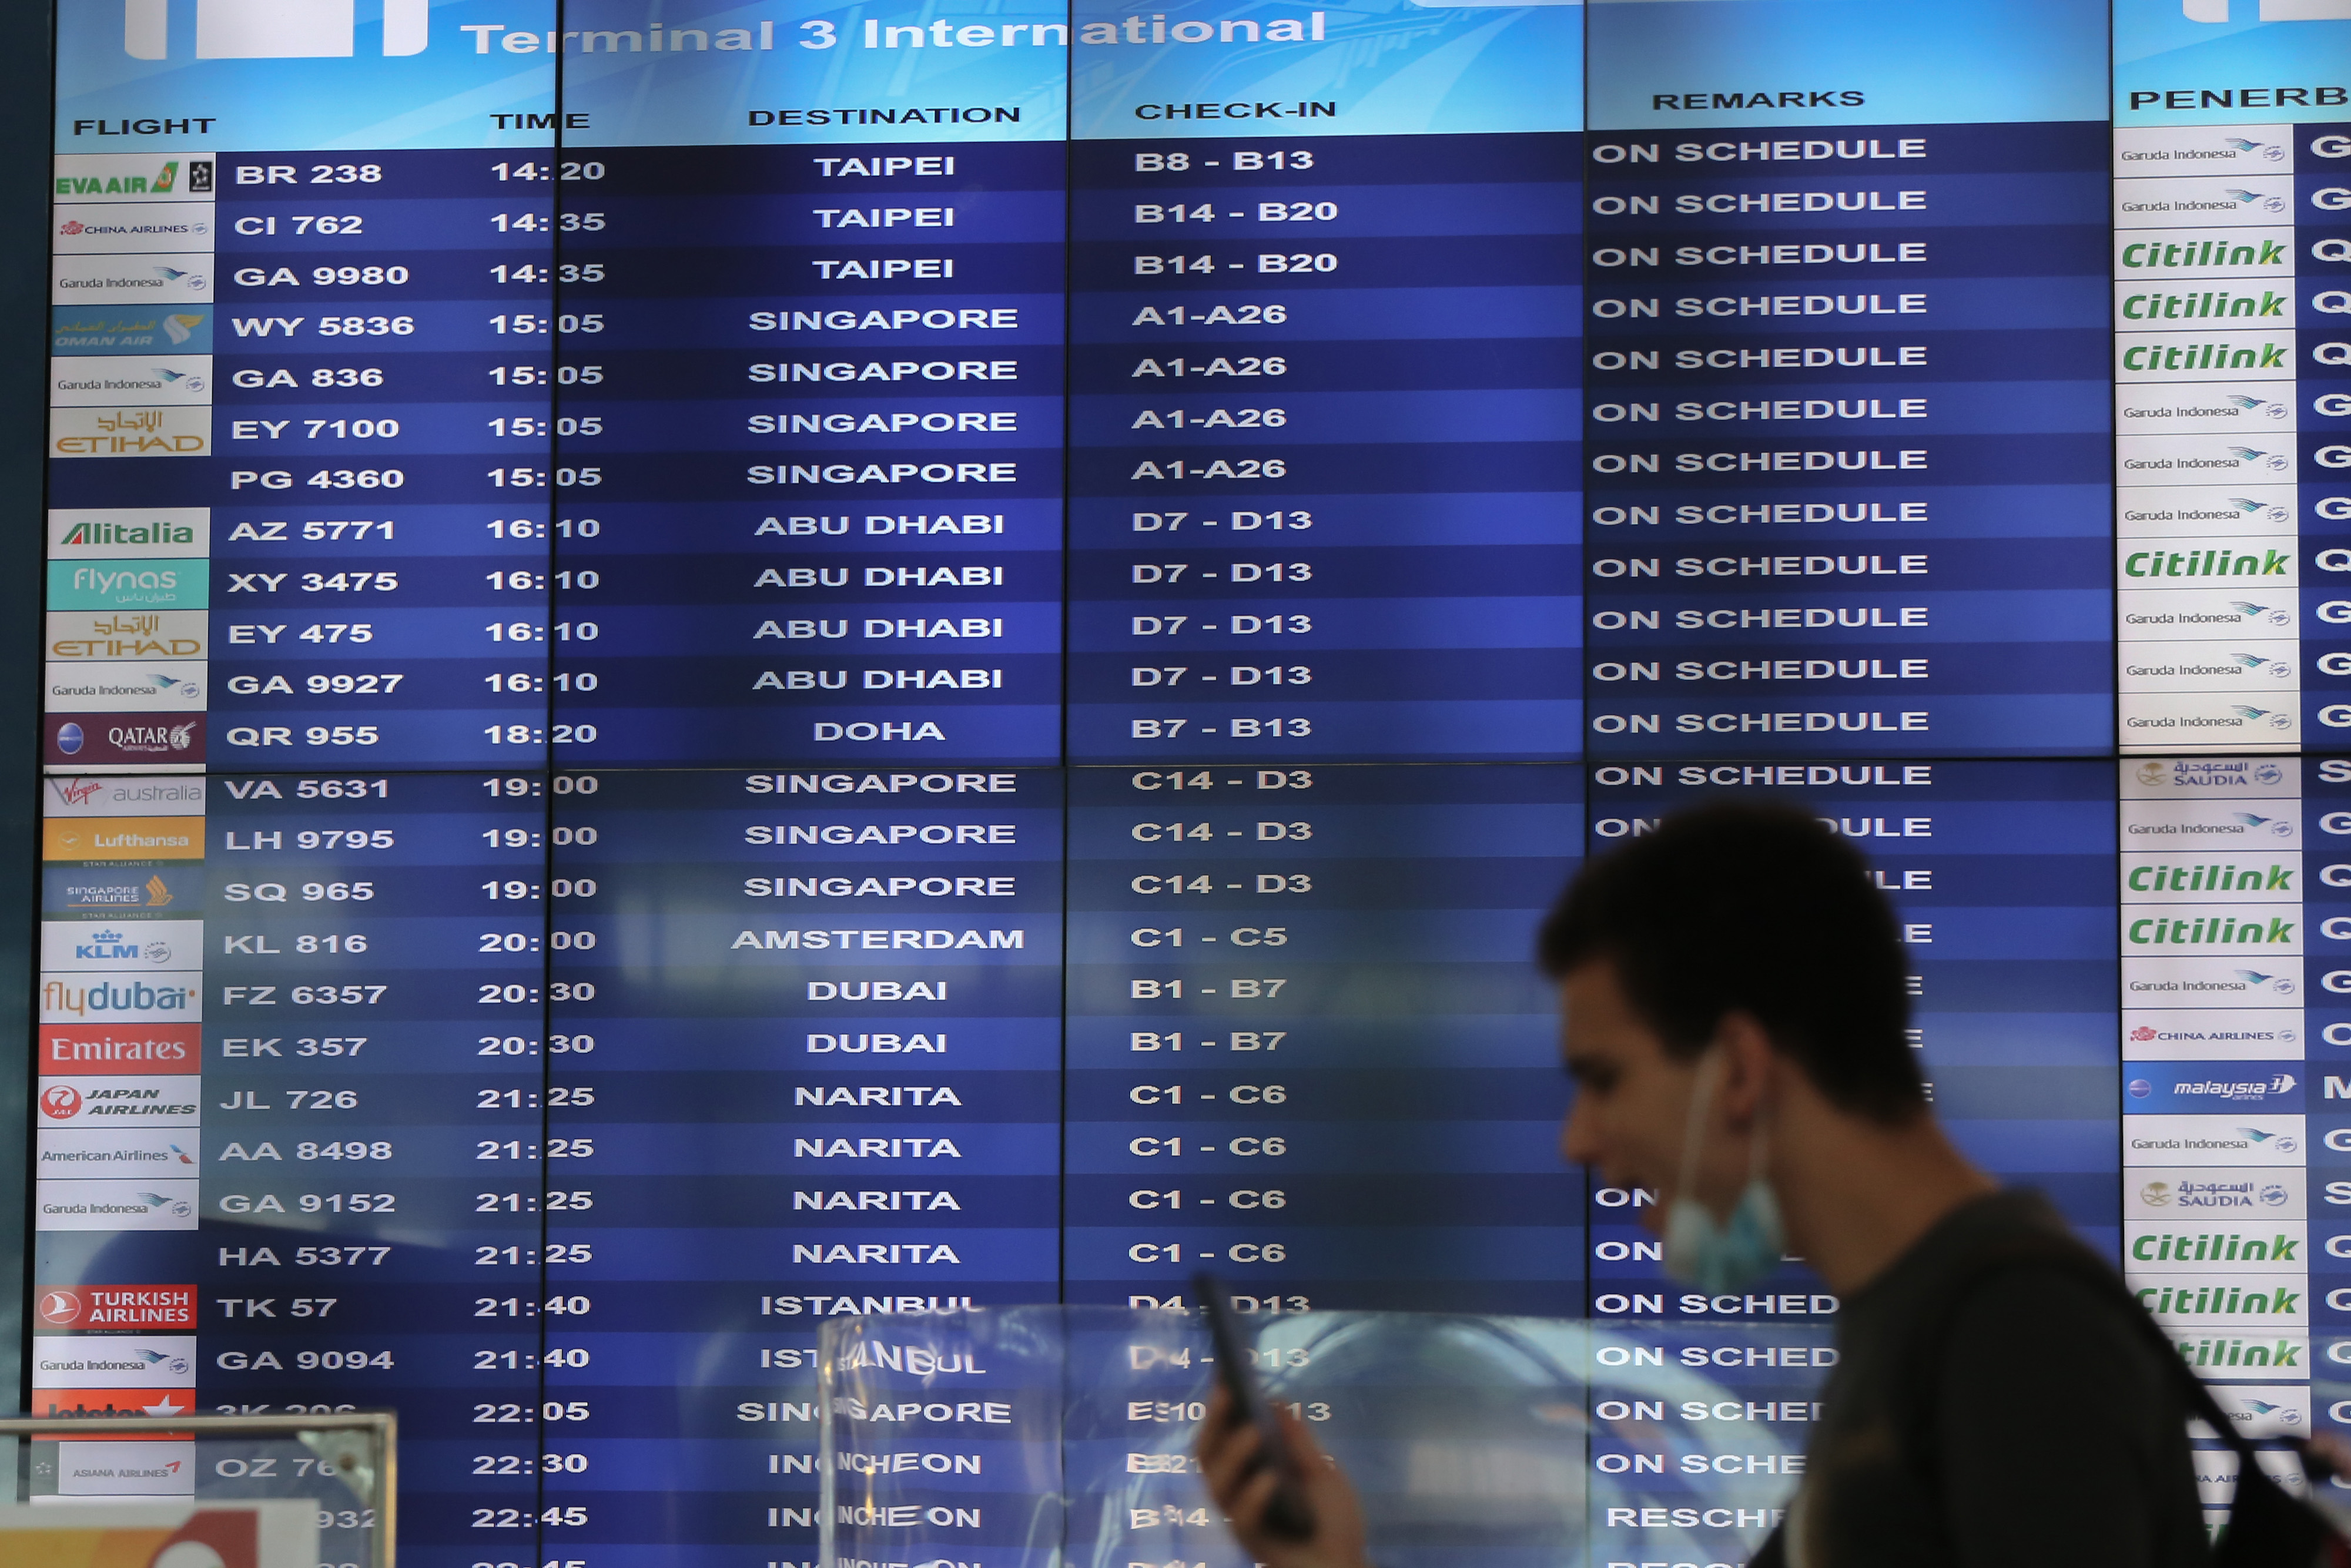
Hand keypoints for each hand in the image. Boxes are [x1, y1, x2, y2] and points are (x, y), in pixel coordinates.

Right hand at [1193, 1384, 1369, 1567]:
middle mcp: (1236, 1490)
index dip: (1219, 1405)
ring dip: (1233, 1454)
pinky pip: (1242, 1518)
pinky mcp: (1251, 1541)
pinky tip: (1271, 1479)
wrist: (1346, 1564)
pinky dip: (1254, 1496)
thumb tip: (1277, 1399)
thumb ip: (1298, 1441)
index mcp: (1248, 1469)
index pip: (1221, 1433)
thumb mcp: (1320, 1472)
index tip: (1225, 1372)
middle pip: (1206, 1453)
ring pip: (1217, 1483)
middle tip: (1229, 1392)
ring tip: (1254, 1432)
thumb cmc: (1331, 1519)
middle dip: (1214, 1421)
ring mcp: (1240, 1516)